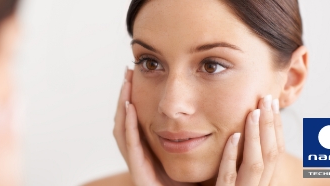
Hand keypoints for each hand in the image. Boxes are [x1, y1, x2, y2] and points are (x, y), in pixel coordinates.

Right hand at [113, 68, 193, 185]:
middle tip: (128, 72)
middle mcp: (139, 155)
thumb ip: (195, 131)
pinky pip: (132, 146)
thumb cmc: (191, 181)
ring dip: (123, 105)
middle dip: (125, 95)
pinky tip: (131, 107)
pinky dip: (129, 125)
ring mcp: (138, 163)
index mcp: (148, 149)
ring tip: (127, 84)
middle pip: (124, 120)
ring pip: (122, 130)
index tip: (137, 74)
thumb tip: (206, 105)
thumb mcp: (193, 151)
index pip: (135, 119)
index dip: (133, 97)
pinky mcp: (140, 172)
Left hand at [215, 95, 283, 185]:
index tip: (272, 104)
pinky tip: (232, 136)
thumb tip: (243, 133)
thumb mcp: (236, 178)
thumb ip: (241, 162)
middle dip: (270, 125)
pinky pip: (228, 177)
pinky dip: (232, 156)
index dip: (276, 128)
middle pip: (271, 156)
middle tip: (266, 98)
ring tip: (253, 112)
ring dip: (256, 136)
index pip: (276, 153)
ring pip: (255, 165)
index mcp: (261, 183)